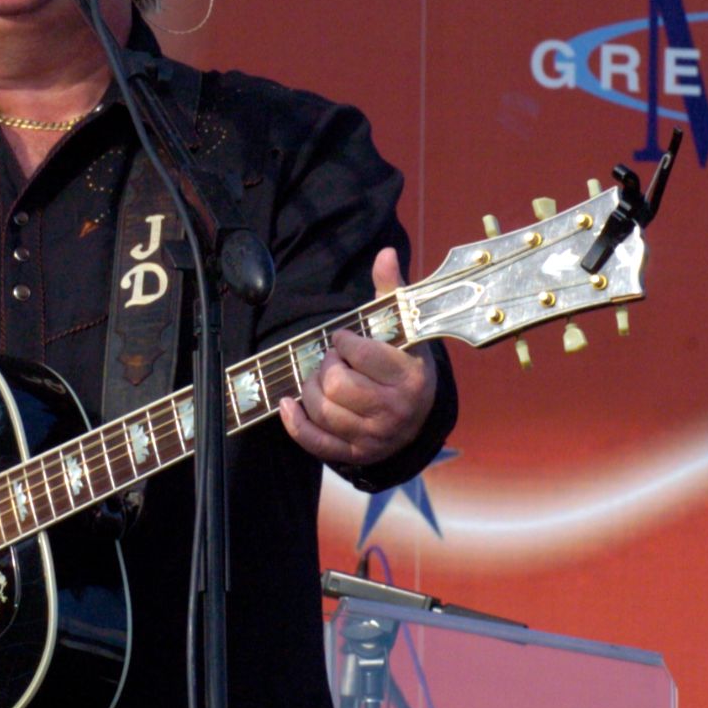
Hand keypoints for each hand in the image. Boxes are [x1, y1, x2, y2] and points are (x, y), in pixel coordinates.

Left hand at [278, 247, 435, 465]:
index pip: (360, 355)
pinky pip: (316, 443)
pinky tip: (288, 404)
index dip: (343, 342)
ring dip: (310, 389)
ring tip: (319, 378)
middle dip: (326, 366)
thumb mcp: (403, 326)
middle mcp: (395, 411)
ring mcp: (376, 437)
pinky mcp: (357, 455)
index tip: (344, 339)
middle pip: (337, 386)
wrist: (420, 413)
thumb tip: (385, 252)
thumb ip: (391, 289)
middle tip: (332, 360)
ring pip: (323, 411)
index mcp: (410, 377)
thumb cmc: (405, 361)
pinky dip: (294, 423)